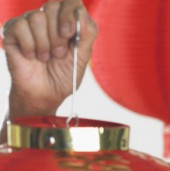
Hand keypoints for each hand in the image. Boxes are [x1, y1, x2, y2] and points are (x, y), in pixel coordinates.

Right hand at [1, 0, 96, 117]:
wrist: (45, 94)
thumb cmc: (64, 76)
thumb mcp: (82, 57)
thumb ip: (87, 34)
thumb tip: (81, 12)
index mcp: (67, 22)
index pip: (71, 1)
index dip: (70, 14)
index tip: (69, 34)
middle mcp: (48, 19)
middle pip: (53, 6)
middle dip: (58, 35)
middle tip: (59, 54)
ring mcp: (30, 23)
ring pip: (37, 17)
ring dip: (44, 44)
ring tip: (46, 58)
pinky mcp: (13, 30)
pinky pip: (21, 27)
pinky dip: (30, 47)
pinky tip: (31, 57)